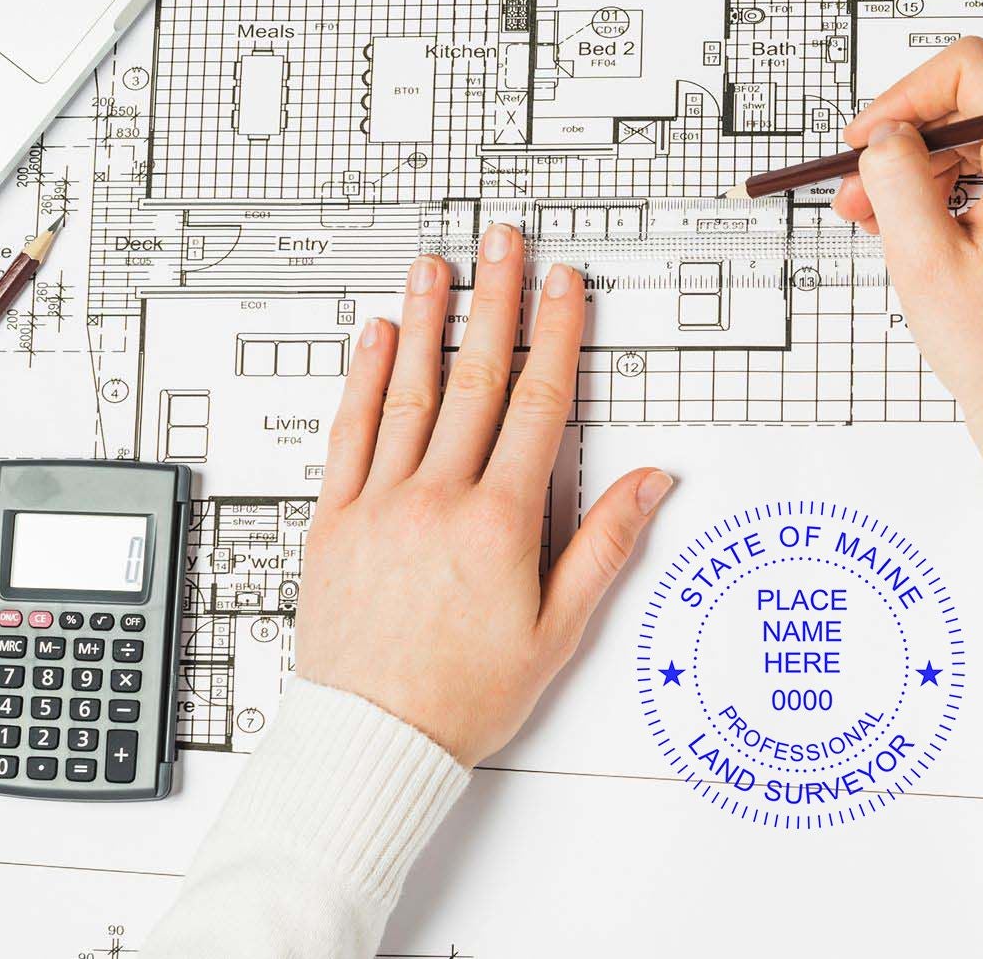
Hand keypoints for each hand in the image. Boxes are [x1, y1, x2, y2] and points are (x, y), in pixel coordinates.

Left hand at [294, 223, 673, 767]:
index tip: (562, 285)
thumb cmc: (462, 696)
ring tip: (436, 265)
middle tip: (502, 243)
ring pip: (409, 393)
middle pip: (475, 378)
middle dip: (493, 301)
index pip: (537, 404)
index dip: (555, 335)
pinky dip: (362, 380)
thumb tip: (649, 483)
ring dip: (427, 321)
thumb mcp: (555, 633)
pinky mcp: (334, 518)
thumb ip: (603, 547)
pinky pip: (349, 433)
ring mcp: (380, 502)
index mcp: (498, 523)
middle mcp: (437, 498)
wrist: (372, 739)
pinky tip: (375, 336)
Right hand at [832, 36, 982, 456]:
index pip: (968, 72)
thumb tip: (884, 133)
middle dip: (900, 147)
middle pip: (965, 112)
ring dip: (913, 176)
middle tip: (851, 195)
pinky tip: (906, 231)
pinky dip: (939, 196)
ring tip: (871, 222)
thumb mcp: (921, 255)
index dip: (903, 97)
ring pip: (970, 147)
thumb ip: (896, 176)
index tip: (863, 139)